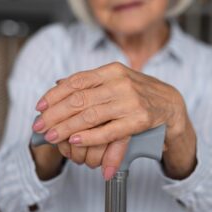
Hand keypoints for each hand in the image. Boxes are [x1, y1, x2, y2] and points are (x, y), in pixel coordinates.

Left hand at [32, 62, 191, 179]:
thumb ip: (90, 82)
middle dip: (55, 114)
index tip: (40, 107)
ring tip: (52, 136)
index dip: (54, 95)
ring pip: (90, 115)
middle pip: (79, 99)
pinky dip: (90, 136)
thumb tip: (58, 83)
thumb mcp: (115, 80)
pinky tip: (75, 140)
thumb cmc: (139, 93)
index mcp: (111, 71)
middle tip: (40, 126)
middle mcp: (120, 83)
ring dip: (67, 128)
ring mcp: (131, 101)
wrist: (171, 104)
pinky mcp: (139, 119)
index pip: (76, 81)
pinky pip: (109, 130)